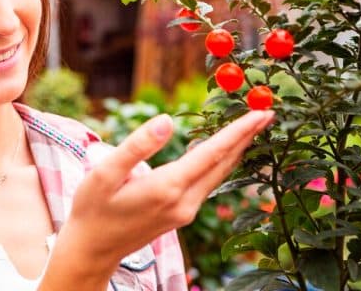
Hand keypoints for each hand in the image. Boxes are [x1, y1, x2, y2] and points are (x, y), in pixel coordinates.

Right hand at [46, 110, 274, 284]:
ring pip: (219, 175)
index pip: (213, 153)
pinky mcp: (182, 214)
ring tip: (251, 126)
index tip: (262, 113)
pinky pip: (209, 183)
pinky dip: (220, 162)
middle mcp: (184, 202)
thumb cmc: (93, 208)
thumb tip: (167, 121)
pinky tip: (223, 150)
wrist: (92, 248)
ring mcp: (186, 211)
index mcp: (168, 188)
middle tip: (268, 113)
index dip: (239, 131)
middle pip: (224, 164)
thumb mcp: (105, 174)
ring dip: (236, 149)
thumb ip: (137, 146)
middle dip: (247, 137)